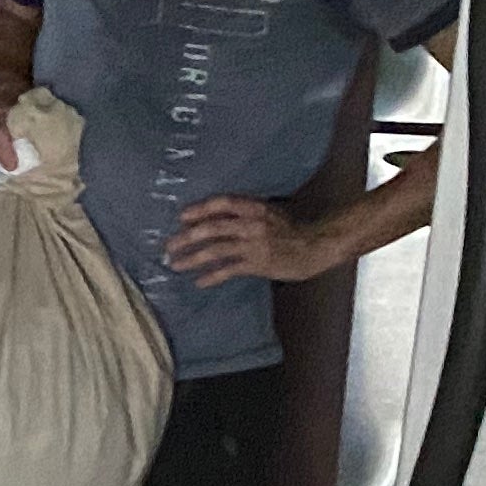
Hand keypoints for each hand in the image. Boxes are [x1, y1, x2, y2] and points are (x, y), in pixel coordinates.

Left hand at [167, 194, 330, 287]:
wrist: (317, 246)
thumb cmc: (292, 228)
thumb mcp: (270, 212)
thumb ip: (245, 212)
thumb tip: (213, 216)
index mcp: (255, 207)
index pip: (222, 203)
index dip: (200, 209)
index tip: (181, 217)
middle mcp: (252, 224)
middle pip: (213, 227)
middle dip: (187, 237)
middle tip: (168, 245)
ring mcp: (254, 244)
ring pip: (216, 250)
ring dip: (192, 258)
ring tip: (175, 265)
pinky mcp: (258, 264)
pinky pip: (229, 270)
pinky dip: (212, 276)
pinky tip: (199, 282)